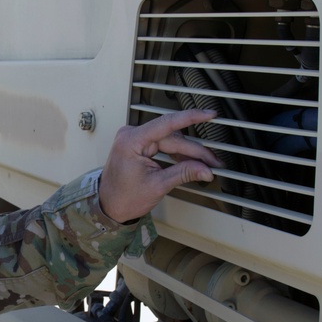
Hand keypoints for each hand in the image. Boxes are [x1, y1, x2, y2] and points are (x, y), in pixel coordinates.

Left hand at [98, 109, 221, 223]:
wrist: (108, 206)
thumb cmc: (123, 197)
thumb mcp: (157, 186)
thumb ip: (183, 173)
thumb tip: (204, 169)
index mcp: (132, 141)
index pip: (166, 123)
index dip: (191, 117)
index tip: (208, 114)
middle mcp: (132, 135)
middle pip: (172, 137)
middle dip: (195, 151)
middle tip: (213, 162)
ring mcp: (136, 139)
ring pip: (170, 141)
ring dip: (188, 153)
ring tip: (207, 164)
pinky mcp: (139, 146)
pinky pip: (163, 145)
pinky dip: (177, 154)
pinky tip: (191, 162)